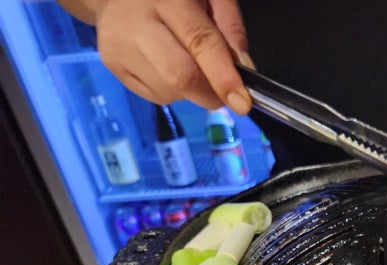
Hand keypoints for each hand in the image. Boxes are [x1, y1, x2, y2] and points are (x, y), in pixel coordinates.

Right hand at [92, 0, 252, 114]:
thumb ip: (230, 27)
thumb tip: (244, 68)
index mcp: (168, 0)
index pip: (200, 42)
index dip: (223, 77)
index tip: (242, 103)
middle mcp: (137, 23)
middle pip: (180, 76)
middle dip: (210, 94)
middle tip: (225, 94)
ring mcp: (119, 47)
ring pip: (170, 92)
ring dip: (192, 91)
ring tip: (188, 62)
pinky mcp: (112, 66)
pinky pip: (156, 96)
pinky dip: (174, 92)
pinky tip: (168, 67)